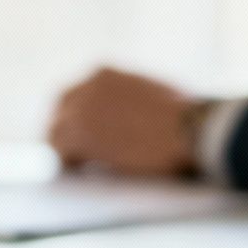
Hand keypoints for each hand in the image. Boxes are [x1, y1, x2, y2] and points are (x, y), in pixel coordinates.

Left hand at [48, 67, 207, 177]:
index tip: (78, 130)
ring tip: (74, 167)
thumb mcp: (154, 92)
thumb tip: (132, 116)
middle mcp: (87, 87)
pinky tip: (79, 173)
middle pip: (59, 110)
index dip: (75, 114)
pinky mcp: (80, 136)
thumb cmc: (187, 115)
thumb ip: (132, 98)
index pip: (75, 93)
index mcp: (104, 74)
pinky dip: (67, 164)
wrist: (192, 129)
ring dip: (63, 150)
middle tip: (68, 152)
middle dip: (62, 129)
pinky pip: (61, 153)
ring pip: (55, 133)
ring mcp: (80, 110)